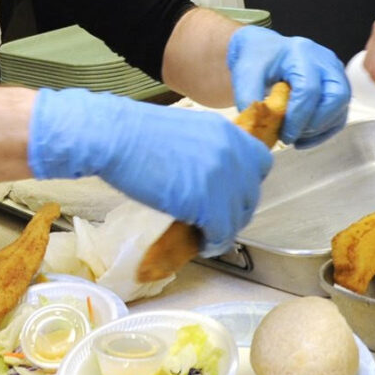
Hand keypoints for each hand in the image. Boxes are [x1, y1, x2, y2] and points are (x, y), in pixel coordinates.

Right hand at [28, 88, 272, 253]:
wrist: (115, 137)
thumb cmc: (137, 132)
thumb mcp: (187, 130)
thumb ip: (208, 149)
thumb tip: (212, 175)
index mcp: (228, 131)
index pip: (260, 162)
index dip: (246, 183)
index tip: (230, 194)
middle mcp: (233, 153)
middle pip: (251, 194)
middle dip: (235, 210)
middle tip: (216, 219)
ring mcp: (222, 178)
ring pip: (238, 217)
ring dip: (224, 230)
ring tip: (207, 236)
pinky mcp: (206, 202)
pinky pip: (222, 232)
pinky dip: (213, 242)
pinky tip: (201, 243)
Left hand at [225, 26, 349, 146]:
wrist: (264, 49)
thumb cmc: (256, 59)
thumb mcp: (245, 74)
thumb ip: (249, 97)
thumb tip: (256, 125)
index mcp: (300, 52)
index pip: (309, 89)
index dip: (298, 118)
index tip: (284, 135)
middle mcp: (324, 59)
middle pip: (336, 97)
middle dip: (315, 124)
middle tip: (292, 136)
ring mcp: (335, 71)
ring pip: (342, 107)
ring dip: (320, 129)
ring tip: (296, 137)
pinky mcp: (338, 84)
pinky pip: (341, 112)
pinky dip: (325, 130)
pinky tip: (304, 137)